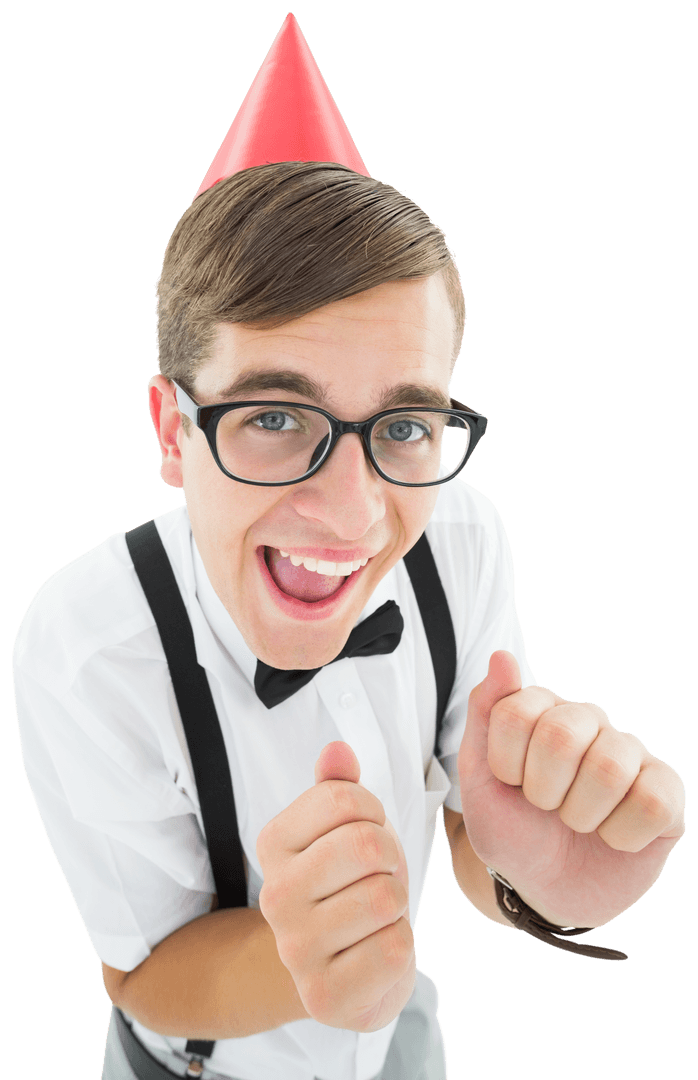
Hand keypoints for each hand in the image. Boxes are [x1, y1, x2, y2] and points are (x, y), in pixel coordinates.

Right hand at [257, 741, 415, 1031]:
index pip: (344, 799)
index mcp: (273, 844)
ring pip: (385, 898)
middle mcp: (274, 896)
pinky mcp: (326, 998)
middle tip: (378, 878)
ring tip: (375, 915)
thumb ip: (339, 786)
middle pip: (368, 847)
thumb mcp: (345, 827)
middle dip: (390, 860)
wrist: (343, 964)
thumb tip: (337, 749)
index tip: (366, 833)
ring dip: (396, 905)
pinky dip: (400, 947)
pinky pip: (395, 950)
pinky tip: (376, 950)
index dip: (373, 812)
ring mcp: (296, 951)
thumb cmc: (349, 883)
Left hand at [458, 652, 685, 927]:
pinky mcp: (666, 792)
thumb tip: (503, 655)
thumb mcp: (479, 779)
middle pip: (562, 734)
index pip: (517, 712)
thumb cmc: (510, 828)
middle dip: (542, 790)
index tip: (509, 784)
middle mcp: (591, 720)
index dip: (505, 763)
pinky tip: (612, 836)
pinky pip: (652, 804)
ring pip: (609, 768)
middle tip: (545, 807)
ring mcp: (631, 753)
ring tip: (577, 823)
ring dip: (580, 815)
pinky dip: (621, 836)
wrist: (542, 888)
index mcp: (543, 708)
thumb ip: (485, 714)